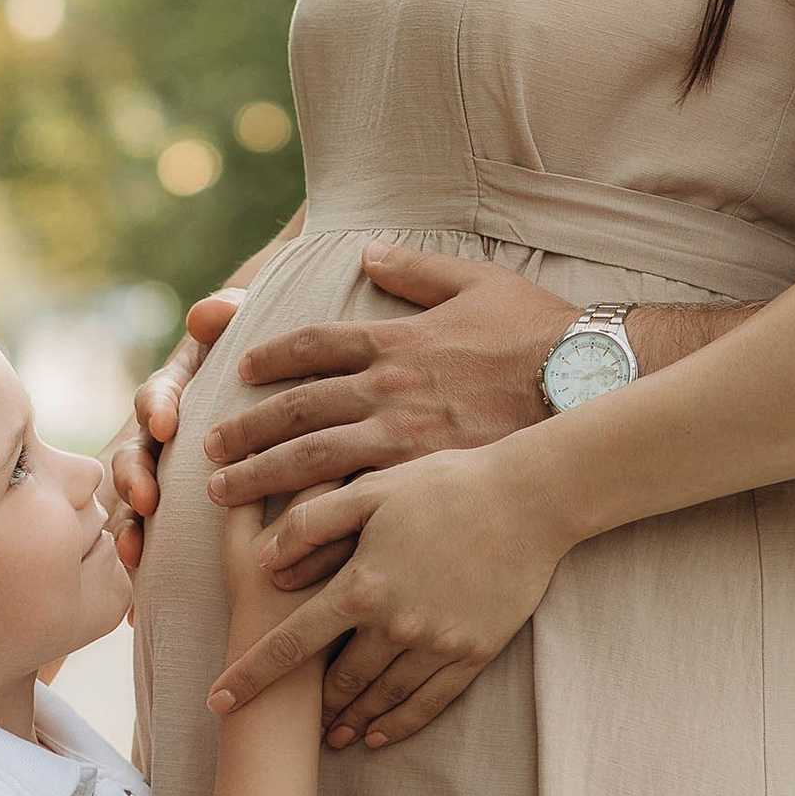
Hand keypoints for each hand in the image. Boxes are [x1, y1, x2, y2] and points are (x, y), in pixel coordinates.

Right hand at [106, 291, 246, 571]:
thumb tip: (207, 310)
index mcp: (176, 392)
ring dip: (128, 528)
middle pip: (133, 453)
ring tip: (133, 557)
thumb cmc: (260, 363)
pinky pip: (145, 543)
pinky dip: (139, 569)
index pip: (157, 395)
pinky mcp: (161, 518)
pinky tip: (134, 607)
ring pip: (131, 504)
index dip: (158, 406)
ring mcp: (155, 477)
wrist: (268, 406)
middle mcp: (155, 437)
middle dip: (135, 477)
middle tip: (148, 499)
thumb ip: (228, 320)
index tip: (167, 422)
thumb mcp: (247, 336)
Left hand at [203, 250, 573, 571]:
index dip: (271, 357)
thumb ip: (418, 269)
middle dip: (246, 430)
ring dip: (260, 477)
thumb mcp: (477, 282)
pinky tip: (289, 543)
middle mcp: (387, 390)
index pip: (313, 345)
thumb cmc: (540, 330)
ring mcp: (402, 439)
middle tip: (208, 450)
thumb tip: (370, 252)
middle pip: (296, 411)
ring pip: (311, 461)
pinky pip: (356, 506)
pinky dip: (316, 525)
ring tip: (222, 495)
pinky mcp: (424, 482)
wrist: (586, 384)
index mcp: (395, 340)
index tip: (241, 370)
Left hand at [207, 443, 571, 749]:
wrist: (530, 499)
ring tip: (332, 736)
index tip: (220, 702)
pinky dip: (399, 724)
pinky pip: (429, 703)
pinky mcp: (474, 653)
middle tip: (289, 723)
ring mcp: (437, 643)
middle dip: (309, 706)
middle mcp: (395, 624)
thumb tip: (263, 560)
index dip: (250, 676)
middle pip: (338, 681)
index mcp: (362, 584)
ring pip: (380, 697)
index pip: (290, 644)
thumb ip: (311, 523)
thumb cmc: (447, 485)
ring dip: (351, 721)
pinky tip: (380, 735)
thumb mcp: (371, 490)